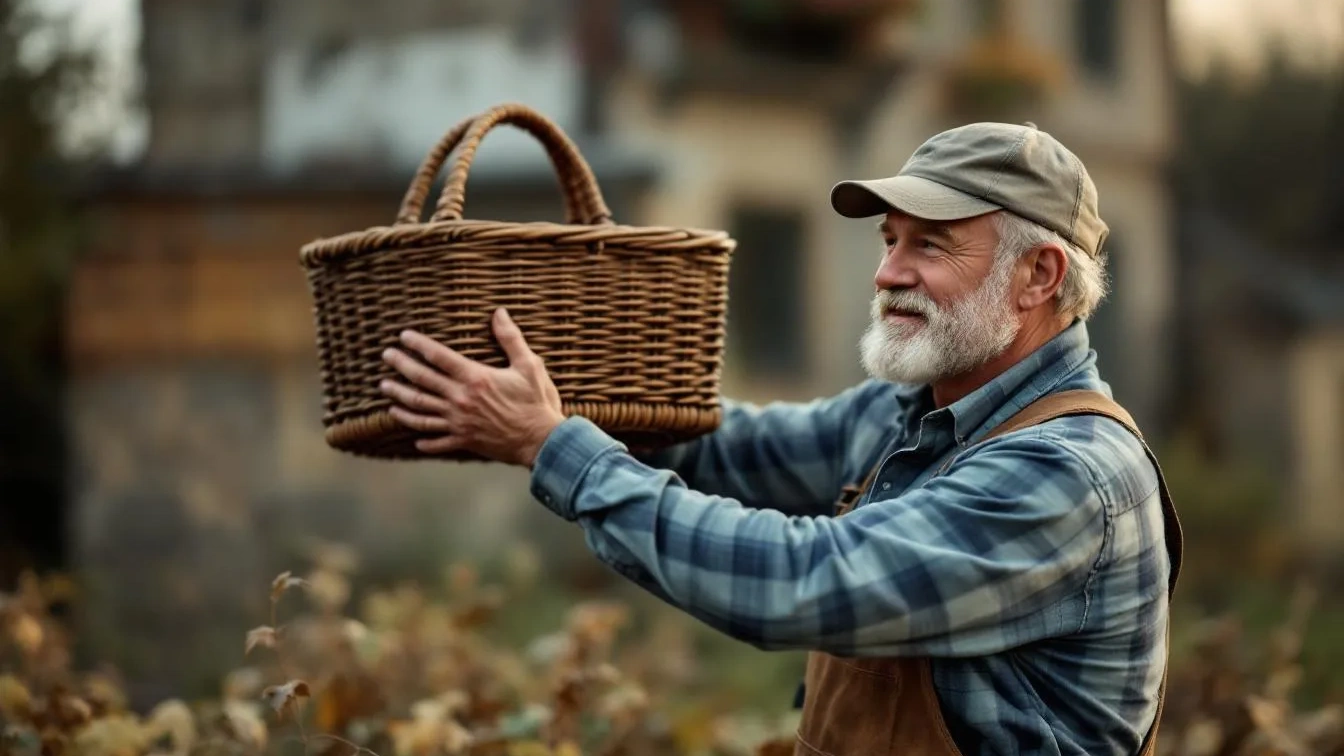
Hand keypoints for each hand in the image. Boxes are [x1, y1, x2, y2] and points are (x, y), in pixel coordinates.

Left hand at [378, 307, 565, 466]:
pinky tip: (414, 438)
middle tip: (386, 356)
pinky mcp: (464, 440)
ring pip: (419, 410)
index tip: (403, 336)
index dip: (418, 344)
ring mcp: (459, 422)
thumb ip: (510, 338)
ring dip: (399, 398)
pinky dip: (423, 439)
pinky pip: (436, 440)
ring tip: (385, 388)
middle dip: (401, 366)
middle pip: (421, 380)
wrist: (541, 440)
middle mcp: (460, 399)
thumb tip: (499, 313)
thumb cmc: (537, 402)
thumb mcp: (528, 365)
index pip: (438, 356)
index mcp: (475, 378)